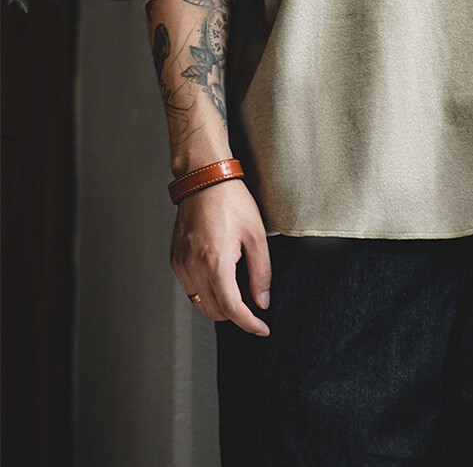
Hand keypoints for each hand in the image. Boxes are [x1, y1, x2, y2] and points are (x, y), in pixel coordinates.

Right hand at [170, 179, 271, 335]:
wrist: (205, 179)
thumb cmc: (232, 201)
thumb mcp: (256, 235)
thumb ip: (261, 273)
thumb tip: (262, 301)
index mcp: (215, 262)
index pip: (232, 309)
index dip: (249, 323)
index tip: (262, 328)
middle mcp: (193, 268)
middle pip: (215, 311)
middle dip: (236, 313)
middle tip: (253, 299)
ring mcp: (180, 264)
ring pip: (200, 303)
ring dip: (220, 303)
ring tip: (238, 284)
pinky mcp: (175, 259)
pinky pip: (191, 288)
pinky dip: (207, 290)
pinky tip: (221, 274)